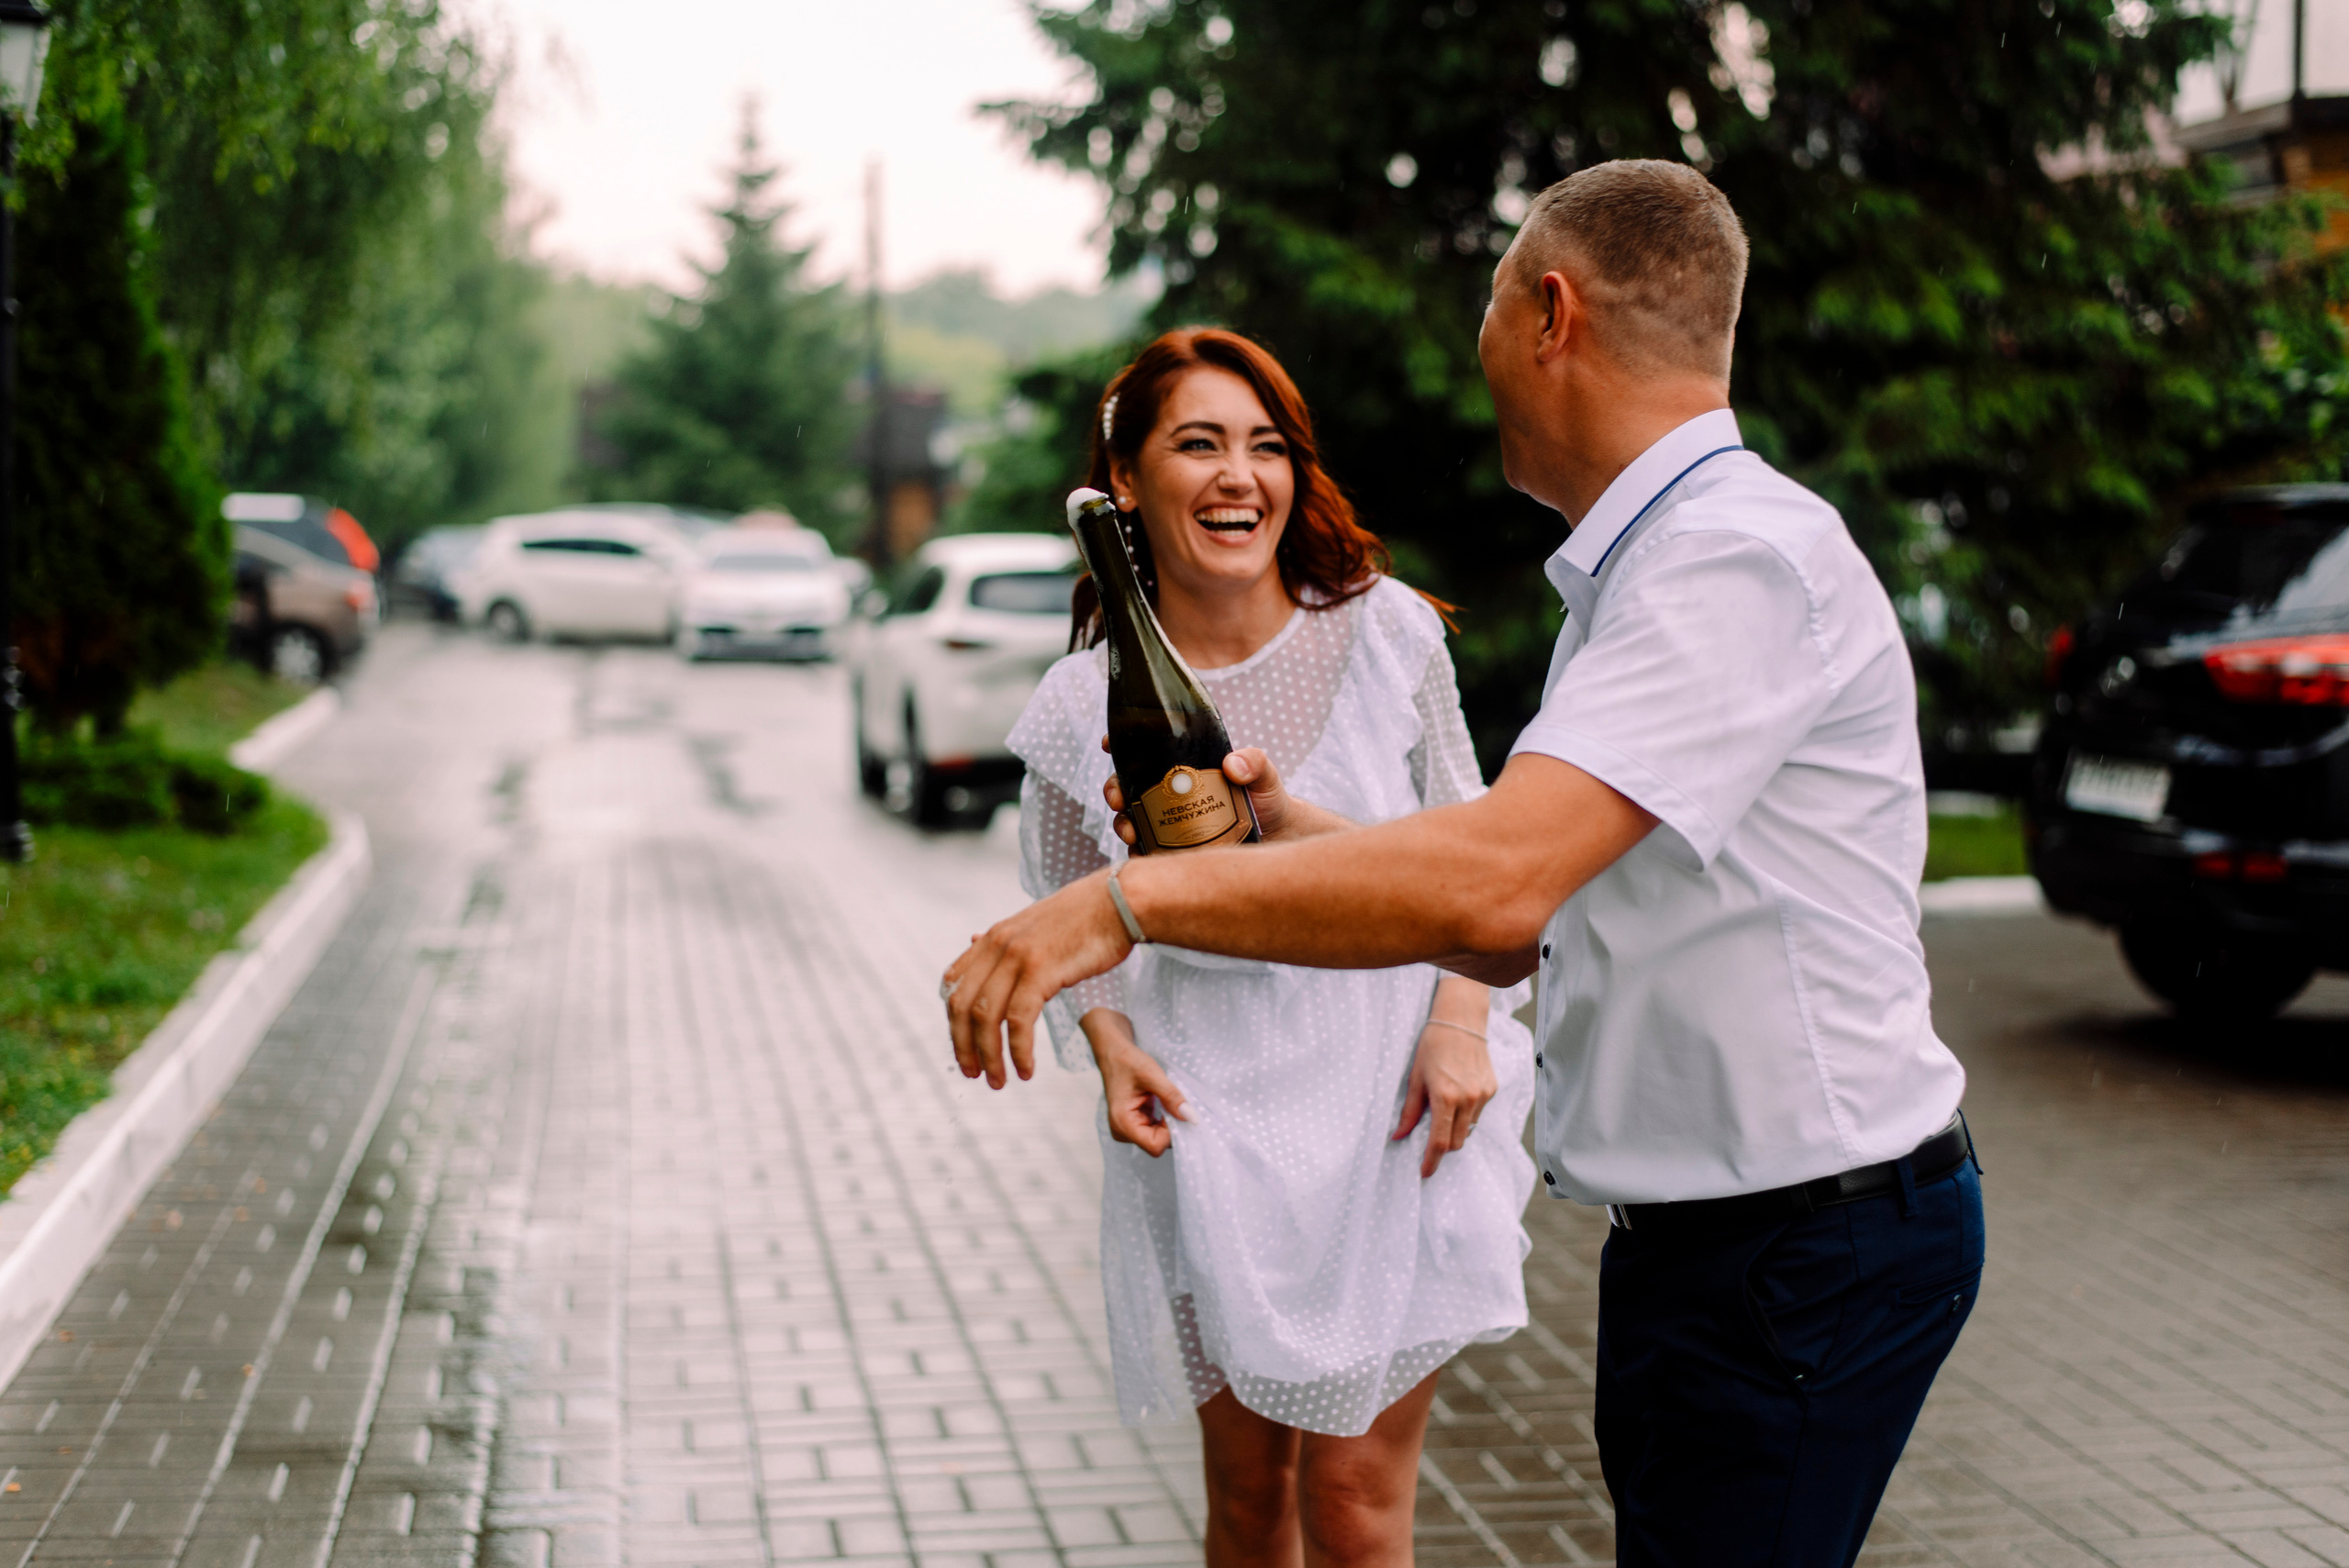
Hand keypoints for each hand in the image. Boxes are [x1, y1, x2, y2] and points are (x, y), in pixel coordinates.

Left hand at [944, 869, 1131, 1087]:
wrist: (1118, 901)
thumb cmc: (1085, 917)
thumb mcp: (1033, 926)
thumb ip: (1003, 942)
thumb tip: (974, 940)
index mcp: (992, 937)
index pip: (952, 985)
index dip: (952, 1021)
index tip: (964, 1046)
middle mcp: (997, 945)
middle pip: (961, 1006)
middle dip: (963, 1046)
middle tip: (973, 1073)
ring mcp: (1017, 957)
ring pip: (985, 1018)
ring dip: (988, 1056)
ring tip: (998, 1081)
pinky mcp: (1041, 970)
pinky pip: (1018, 1021)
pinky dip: (1018, 1051)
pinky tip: (1026, 1069)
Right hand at [1091, 1032, 1190, 1155]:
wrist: (1113, 1054)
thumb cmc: (1128, 1062)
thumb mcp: (1152, 1075)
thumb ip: (1172, 1097)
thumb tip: (1192, 1118)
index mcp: (1122, 1123)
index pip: (1155, 1145)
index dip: (1171, 1131)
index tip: (1175, 1109)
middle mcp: (1122, 1132)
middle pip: (1157, 1144)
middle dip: (1170, 1127)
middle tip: (1172, 1103)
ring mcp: (1126, 1131)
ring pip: (1158, 1139)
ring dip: (1167, 1123)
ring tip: (1162, 1100)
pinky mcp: (1132, 1127)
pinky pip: (1155, 1132)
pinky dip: (1163, 1121)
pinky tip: (1160, 1104)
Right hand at [1101, 737, 1311, 843]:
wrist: (1277, 839)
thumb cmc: (1267, 799)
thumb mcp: (1263, 775)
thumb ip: (1254, 763)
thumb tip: (1232, 765)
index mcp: (1181, 765)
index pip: (1143, 749)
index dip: (1119, 743)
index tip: (1108, 743)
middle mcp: (1167, 792)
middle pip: (1125, 786)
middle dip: (1113, 791)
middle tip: (1119, 800)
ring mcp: (1166, 822)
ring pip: (1130, 820)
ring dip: (1122, 825)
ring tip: (1132, 834)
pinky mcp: (1171, 851)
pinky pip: (1146, 853)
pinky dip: (1140, 856)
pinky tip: (1143, 857)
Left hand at [1393, 1018, 1497, 1178]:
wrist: (1460, 1021)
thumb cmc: (1432, 1046)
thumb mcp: (1415, 1079)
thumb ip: (1409, 1111)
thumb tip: (1398, 1136)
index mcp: (1445, 1098)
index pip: (1439, 1142)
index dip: (1431, 1162)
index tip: (1424, 1172)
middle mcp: (1468, 1099)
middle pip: (1456, 1141)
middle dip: (1442, 1147)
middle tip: (1428, 1140)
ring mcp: (1483, 1095)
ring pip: (1468, 1129)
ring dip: (1454, 1129)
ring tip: (1443, 1110)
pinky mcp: (1492, 1089)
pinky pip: (1477, 1113)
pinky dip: (1466, 1113)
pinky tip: (1457, 1095)